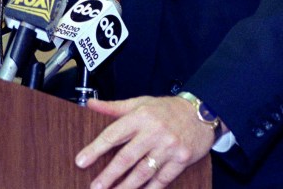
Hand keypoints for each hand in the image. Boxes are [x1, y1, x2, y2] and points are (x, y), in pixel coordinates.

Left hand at [75, 95, 214, 188]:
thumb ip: (114, 107)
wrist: (202, 112)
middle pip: (127, 157)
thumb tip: (90, 104)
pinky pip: (162, 179)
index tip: (81, 161)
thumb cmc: (167, 109)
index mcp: (141, 116)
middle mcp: (154, 131)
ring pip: (143, 172)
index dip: (96, 149)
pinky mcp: (181, 160)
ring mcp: (168, 147)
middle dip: (109, 175)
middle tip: (95, 187)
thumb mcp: (140, 102)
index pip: (113, 134)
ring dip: (126, 186)